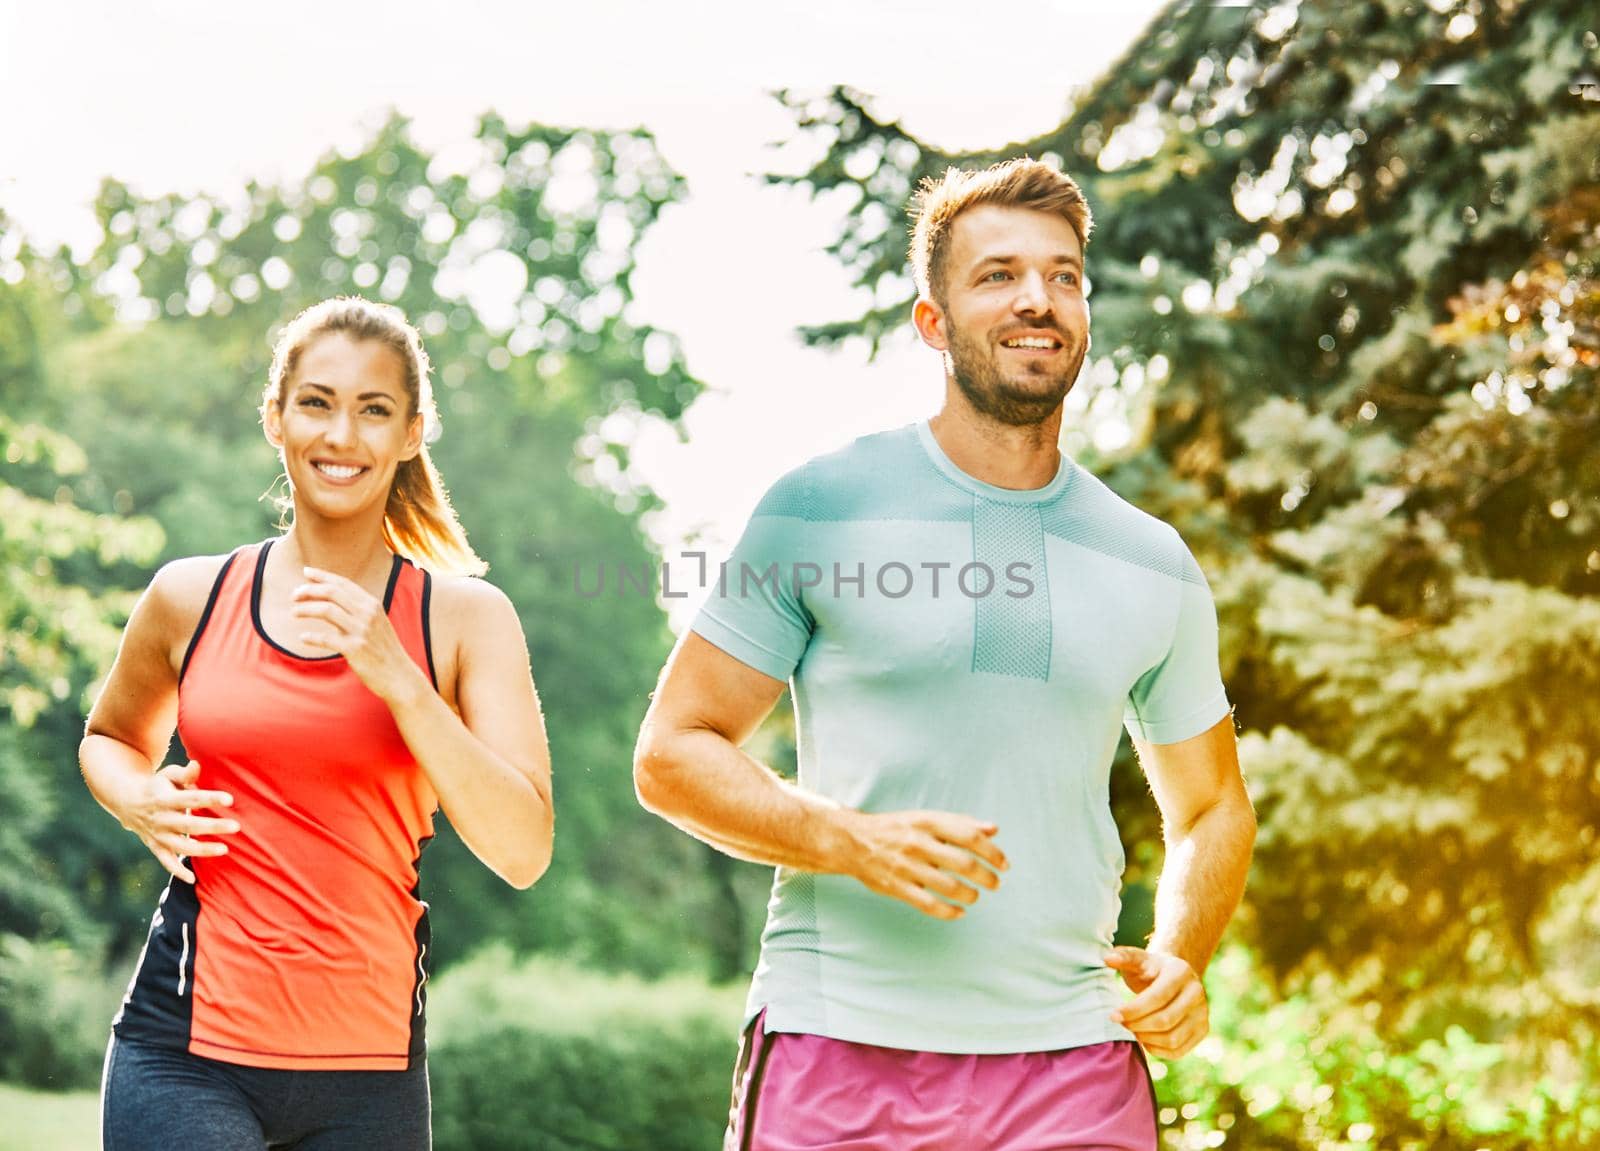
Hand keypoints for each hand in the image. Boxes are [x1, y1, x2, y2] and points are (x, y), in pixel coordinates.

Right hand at [115, 759, 237, 884]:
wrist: (127, 802)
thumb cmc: (158, 786)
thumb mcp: (167, 775)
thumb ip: (184, 774)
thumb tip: (196, 765)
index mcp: (165, 798)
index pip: (190, 798)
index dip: (209, 799)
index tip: (230, 800)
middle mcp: (161, 818)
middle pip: (188, 825)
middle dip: (212, 827)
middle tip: (236, 827)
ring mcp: (157, 835)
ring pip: (179, 846)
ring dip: (201, 850)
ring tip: (224, 849)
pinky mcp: (155, 846)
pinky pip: (165, 861)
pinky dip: (176, 871)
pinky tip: (193, 879)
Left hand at [292, 566, 424, 705]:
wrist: (399, 675)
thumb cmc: (384, 650)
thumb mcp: (376, 623)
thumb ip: (357, 611)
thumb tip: (330, 602)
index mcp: (372, 604)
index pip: (343, 583)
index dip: (322, 575)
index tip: (306, 572)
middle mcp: (367, 613)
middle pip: (332, 592)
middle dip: (309, 591)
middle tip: (294, 595)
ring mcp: (362, 630)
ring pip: (326, 610)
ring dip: (306, 609)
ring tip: (293, 612)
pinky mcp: (355, 649)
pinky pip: (326, 638)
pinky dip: (311, 636)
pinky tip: (303, 637)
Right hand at [838, 809, 1006, 919]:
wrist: (853, 841)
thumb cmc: (896, 828)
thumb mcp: (925, 818)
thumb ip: (959, 823)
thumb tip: (993, 829)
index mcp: (927, 821)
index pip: (969, 835)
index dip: (992, 852)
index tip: (1004, 864)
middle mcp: (918, 842)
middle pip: (963, 863)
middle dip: (986, 876)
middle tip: (995, 883)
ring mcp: (906, 865)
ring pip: (948, 886)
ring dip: (970, 894)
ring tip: (975, 896)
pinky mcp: (897, 887)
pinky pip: (929, 904)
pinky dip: (949, 912)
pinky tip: (959, 912)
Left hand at [1105, 946, 1208, 1058]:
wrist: (1174, 977)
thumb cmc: (1150, 969)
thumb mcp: (1138, 959)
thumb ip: (1123, 957)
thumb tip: (1107, 959)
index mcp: (1181, 971)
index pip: (1157, 997)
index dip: (1134, 1010)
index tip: (1113, 1015)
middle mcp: (1197, 992)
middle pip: (1166, 1020)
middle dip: (1138, 1025)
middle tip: (1122, 1023)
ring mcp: (1203, 1013)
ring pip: (1173, 1039)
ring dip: (1147, 1039)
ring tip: (1132, 1030)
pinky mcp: (1203, 1030)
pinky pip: (1179, 1051)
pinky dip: (1158, 1050)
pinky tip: (1144, 1039)